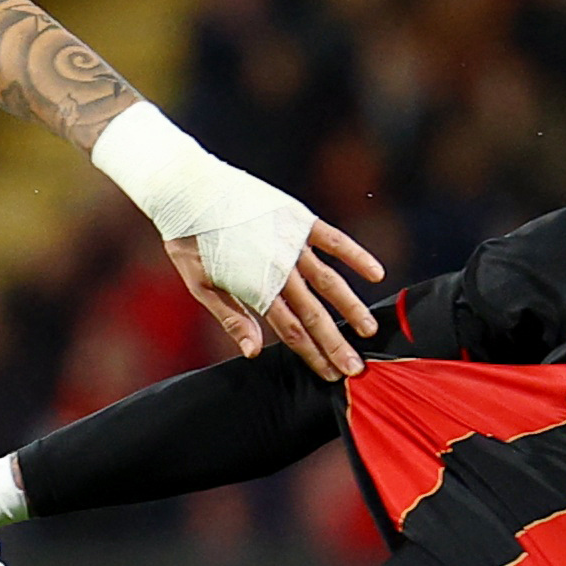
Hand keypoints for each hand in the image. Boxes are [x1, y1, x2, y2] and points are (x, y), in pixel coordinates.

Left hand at [168, 215, 385, 378]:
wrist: (189, 190)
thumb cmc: (190, 241)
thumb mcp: (201, 285)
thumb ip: (232, 318)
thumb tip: (254, 353)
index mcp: (255, 287)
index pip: (290, 330)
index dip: (311, 354)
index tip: (330, 375)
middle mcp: (278, 267)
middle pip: (313, 313)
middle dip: (335, 343)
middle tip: (356, 368)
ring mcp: (291, 242)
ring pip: (328, 282)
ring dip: (351, 307)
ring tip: (369, 330)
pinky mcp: (299, 218)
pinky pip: (333, 240)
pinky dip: (355, 255)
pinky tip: (375, 273)